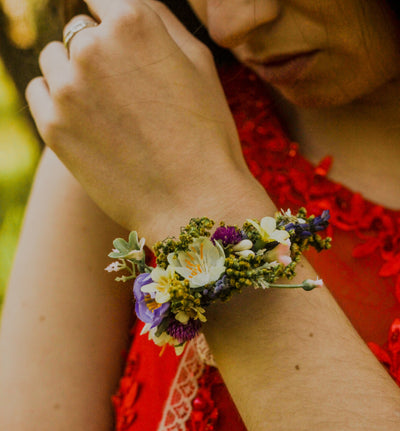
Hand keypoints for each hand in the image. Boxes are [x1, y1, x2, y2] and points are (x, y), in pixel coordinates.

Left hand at [26, 0, 264, 242]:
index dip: (113, 22)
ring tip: (108, 112)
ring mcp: (68, 88)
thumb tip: (121, 3)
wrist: (194, 203)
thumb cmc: (206, 134)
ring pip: (54, 59)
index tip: (120, 47)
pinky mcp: (53, 126)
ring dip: (73, 75)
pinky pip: (39, 92)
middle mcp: (92, 47)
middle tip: (125, 94)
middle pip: (78, 32)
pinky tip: (85, 123)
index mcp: (133, 23)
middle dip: (97, 53)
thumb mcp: (198, 63)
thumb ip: (158, 19)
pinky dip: (55, 100)